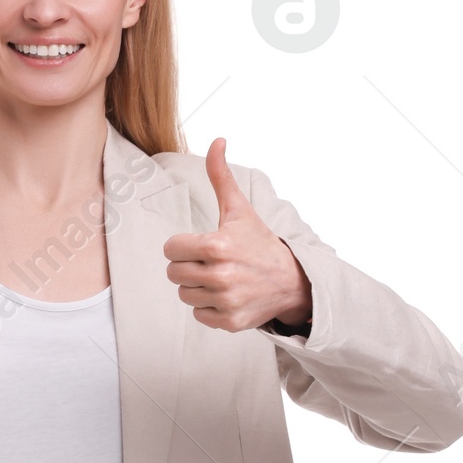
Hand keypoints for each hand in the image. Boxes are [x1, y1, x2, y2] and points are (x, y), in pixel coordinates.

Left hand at [162, 138, 312, 332]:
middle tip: (207, 262)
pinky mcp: (229, 322)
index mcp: (217, 246)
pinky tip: (225, 295)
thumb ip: (221, 176)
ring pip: (184, 295)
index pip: (170, 249)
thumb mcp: (239, 209)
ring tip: (218, 278)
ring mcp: (226, 300)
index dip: (180, 246)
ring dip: (196, 287)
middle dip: (186, 266)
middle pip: (173, 274)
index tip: (196, 245)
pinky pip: (198, 315)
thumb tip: (217, 140)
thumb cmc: (259, 242)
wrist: (291, 281)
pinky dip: (208, 307)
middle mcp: (221, 275)